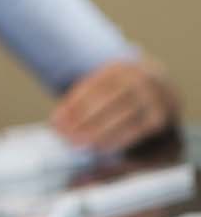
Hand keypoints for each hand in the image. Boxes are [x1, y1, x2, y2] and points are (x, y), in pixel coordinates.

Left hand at [52, 58, 177, 152]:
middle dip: (82, 120)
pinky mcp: (158, 117)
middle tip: (64, 135)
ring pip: (120, 117)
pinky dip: (115, 139)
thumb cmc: (118, 91)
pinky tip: (99, 147)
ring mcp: (151, 98)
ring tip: (77, 143)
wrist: (160, 90)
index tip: (56, 121)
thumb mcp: (102, 85)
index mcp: (118, 68)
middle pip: (106, 102)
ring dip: (96, 132)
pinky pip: (134, 130)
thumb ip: (80, 99)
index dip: (72, 105)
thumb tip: (58, 121)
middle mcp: (138, 79)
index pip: (92, 87)